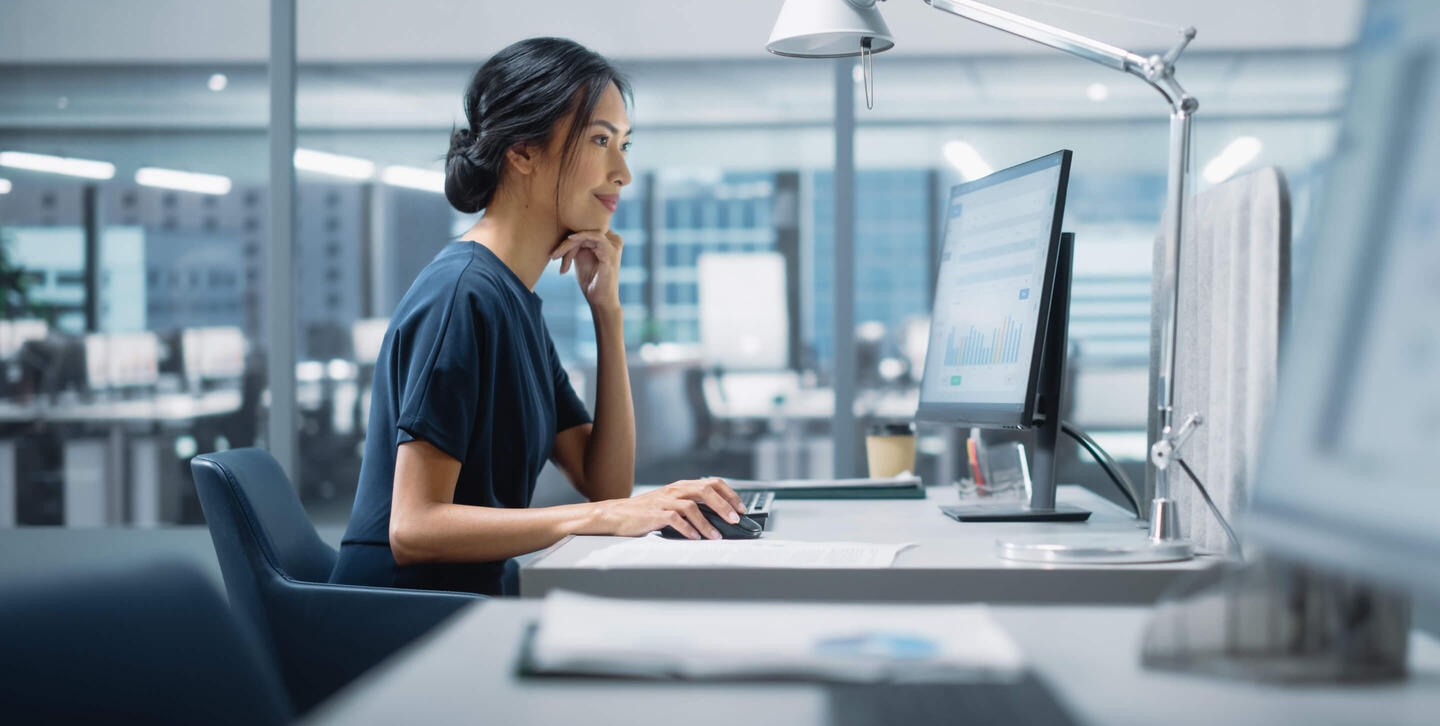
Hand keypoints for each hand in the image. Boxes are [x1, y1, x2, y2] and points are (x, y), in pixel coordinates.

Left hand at [551, 229, 621, 311]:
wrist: (600, 301)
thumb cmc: (591, 281)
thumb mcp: (582, 257)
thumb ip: (578, 244)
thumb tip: (565, 230)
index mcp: (609, 240)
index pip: (586, 230)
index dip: (569, 239)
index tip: (556, 253)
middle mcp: (614, 240)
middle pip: (585, 231)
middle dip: (566, 242)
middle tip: (554, 255)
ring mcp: (614, 245)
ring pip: (587, 234)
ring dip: (568, 244)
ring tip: (556, 256)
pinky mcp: (611, 252)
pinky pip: (595, 237)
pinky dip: (581, 236)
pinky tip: (569, 240)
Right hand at [585, 477, 746, 539]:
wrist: (617, 514)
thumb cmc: (646, 511)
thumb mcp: (672, 503)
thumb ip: (692, 506)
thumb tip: (719, 519)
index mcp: (682, 486)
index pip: (712, 483)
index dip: (730, 495)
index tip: (741, 509)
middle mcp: (676, 490)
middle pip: (706, 491)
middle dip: (724, 506)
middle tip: (735, 520)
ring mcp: (665, 501)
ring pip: (692, 507)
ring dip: (708, 523)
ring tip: (716, 536)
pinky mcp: (655, 514)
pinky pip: (675, 519)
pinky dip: (688, 529)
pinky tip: (695, 538)